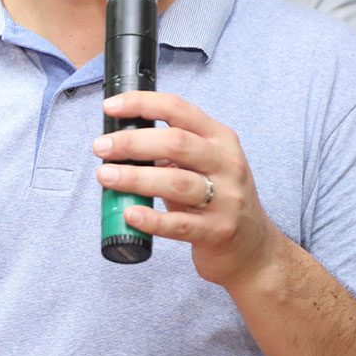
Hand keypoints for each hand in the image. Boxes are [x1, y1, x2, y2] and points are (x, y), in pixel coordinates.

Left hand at [92, 91, 285, 288]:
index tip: (110, 107)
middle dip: (132, 143)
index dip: (142, 104)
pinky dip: (152, 218)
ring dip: (135, 178)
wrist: (254, 250)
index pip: (179, 110)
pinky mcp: (218, 232)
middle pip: (176, 143)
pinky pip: (180, 224)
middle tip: (101, 148)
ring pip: (176, 182)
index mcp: (220, 139)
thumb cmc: (218, 200)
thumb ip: (172, 150)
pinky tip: (130, 213)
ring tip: (105, 177)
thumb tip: (119, 141)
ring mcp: (226, 199)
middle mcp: (227, 164)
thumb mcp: (205, 164)